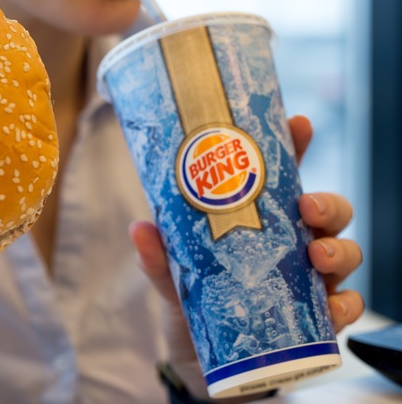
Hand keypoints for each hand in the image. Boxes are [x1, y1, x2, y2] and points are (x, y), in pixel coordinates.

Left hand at [129, 115, 363, 398]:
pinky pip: (345, 306)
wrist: (201, 360)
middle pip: (327, 210)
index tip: (299, 125)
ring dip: (338, 250)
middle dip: (326, 203)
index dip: (296, 146)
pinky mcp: (315, 318)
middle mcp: (291, 243)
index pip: (285, 175)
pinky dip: (344, 306)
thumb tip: (140, 228)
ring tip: (316, 256)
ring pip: (345, 251)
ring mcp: (308, 279)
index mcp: (261, 220)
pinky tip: (331, 308)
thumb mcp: (171, 277)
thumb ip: (158, 256)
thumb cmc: (194, 302)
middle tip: (307, 208)